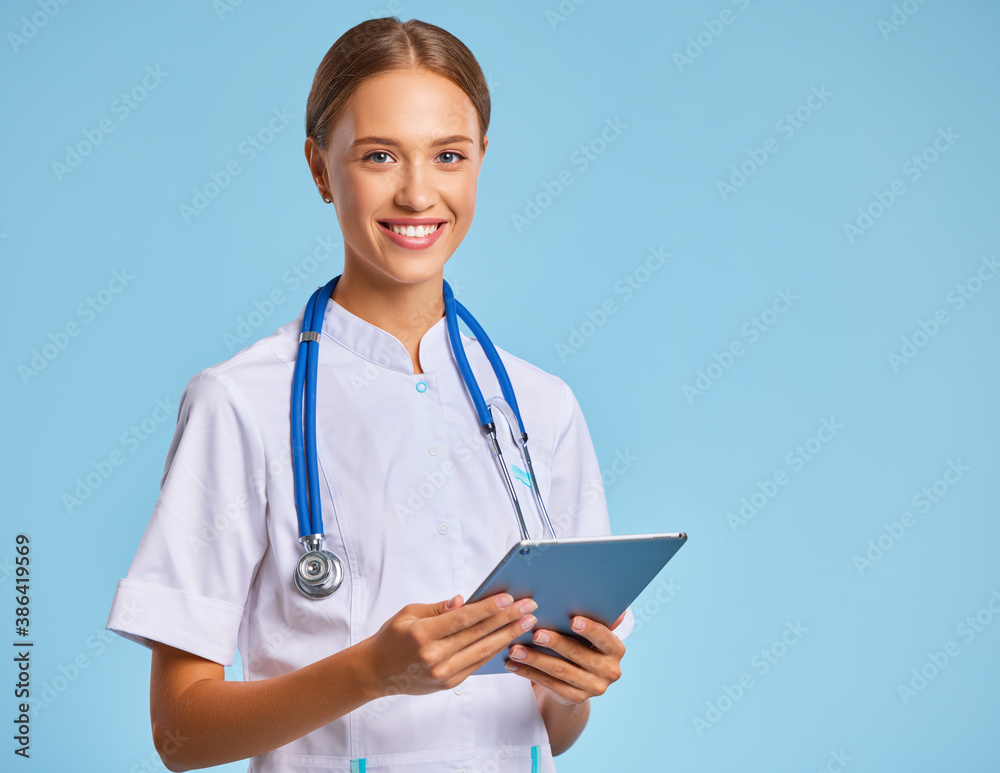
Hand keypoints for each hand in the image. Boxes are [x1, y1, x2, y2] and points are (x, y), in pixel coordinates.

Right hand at [359, 592, 537, 698]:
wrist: (377, 672)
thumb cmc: (392, 637)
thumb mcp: (409, 613)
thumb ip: (439, 608)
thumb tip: (465, 601)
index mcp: (422, 634)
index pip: (463, 619)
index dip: (488, 608)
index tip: (510, 598)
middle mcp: (434, 656)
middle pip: (478, 635)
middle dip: (507, 619)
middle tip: (529, 607)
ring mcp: (443, 673)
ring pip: (483, 651)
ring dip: (508, 635)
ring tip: (527, 622)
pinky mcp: (449, 683)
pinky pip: (477, 663)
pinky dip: (494, 650)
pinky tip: (509, 638)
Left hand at [504, 610, 625, 704]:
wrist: (580, 681)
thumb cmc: (582, 644)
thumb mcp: (590, 633)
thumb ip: (593, 618)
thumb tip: (597, 596)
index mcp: (615, 649)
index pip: (604, 637)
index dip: (590, 629)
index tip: (572, 619)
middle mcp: (609, 670)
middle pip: (578, 654)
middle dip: (555, 642)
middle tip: (535, 633)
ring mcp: (593, 687)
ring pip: (560, 670)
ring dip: (534, 659)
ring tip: (515, 649)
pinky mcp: (575, 698)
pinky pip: (549, 684)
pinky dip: (529, 673)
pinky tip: (513, 664)